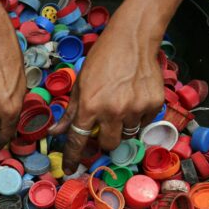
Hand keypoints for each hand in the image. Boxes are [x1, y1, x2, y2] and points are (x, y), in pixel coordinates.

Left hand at [48, 26, 163, 174]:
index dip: (73, 157)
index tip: (70, 169)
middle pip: (108, 145)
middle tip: (104, 127)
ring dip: (121, 128)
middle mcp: (113, 111)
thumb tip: (55, 132)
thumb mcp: (80, 85)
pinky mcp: (153, 104)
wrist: (132, 40)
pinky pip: (144, 123)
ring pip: (127, 136)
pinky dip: (138, 118)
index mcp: (90, 106)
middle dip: (104, 141)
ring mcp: (135, 108)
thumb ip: (70, 112)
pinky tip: (134, 100)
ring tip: (120, 106)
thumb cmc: (102, 60)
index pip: (78, 140)